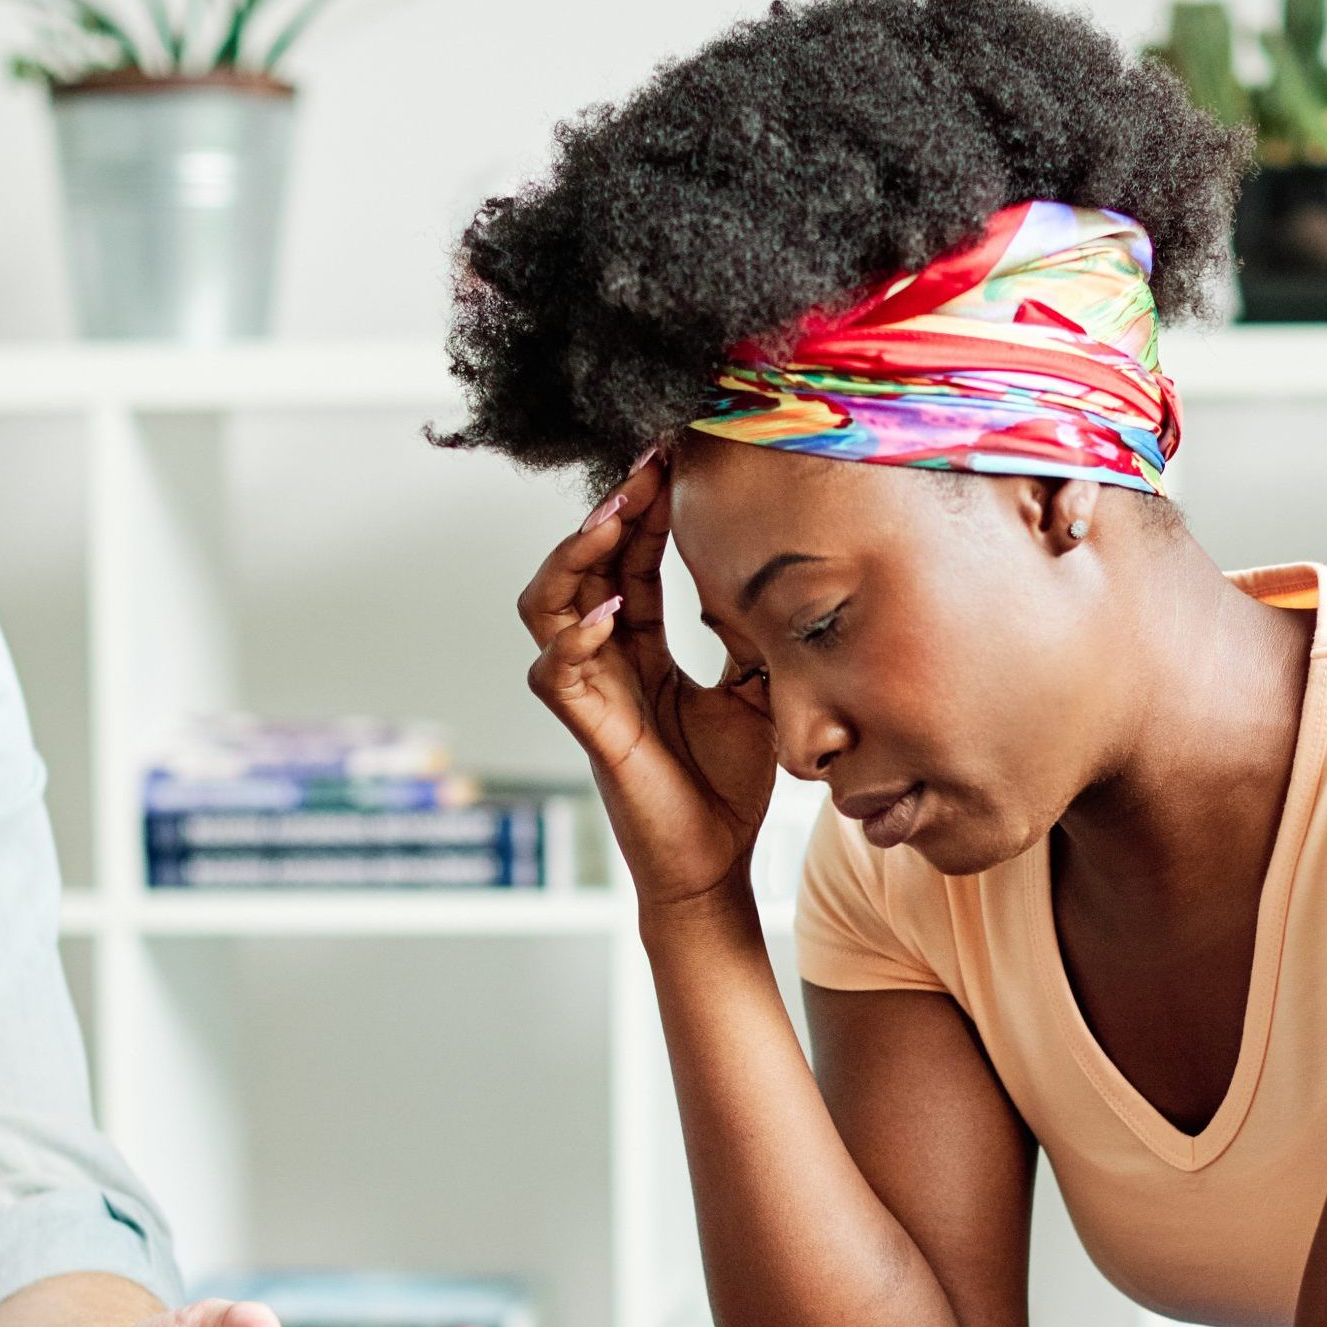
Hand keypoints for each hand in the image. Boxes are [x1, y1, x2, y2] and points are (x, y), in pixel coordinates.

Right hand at [519, 449, 776, 911]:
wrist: (717, 865)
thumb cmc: (727, 786)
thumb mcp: (756, 695)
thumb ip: (751, 640)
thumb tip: (780, 584)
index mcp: (642, 648)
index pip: (630, 561)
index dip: (645, 511)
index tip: (672, 460)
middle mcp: (606, 661)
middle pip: (583, 566)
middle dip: (610, 511)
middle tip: (645, 466)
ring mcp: (591, 694)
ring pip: (546, 605)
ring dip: (576, 556)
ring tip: (614, 517)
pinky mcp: (589, 732)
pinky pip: (555, 674)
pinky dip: (574, 637)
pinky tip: (608, 610)